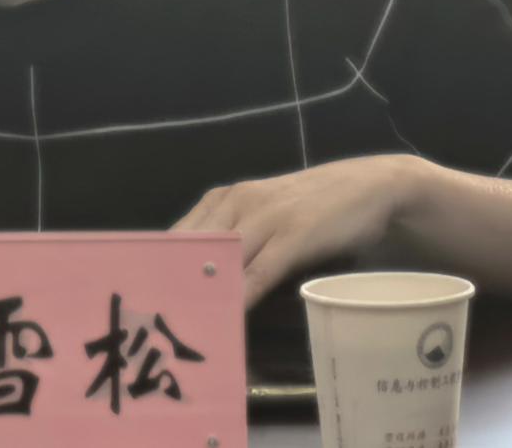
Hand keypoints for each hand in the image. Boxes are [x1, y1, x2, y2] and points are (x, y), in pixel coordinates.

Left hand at [172, 155, 423, 307]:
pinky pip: (259, 270)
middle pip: (191, 247)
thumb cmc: (313, 207)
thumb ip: (236, 241)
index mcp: (225, 198)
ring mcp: (266, 216)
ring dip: (202, 293)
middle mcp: (238, 202)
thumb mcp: (265, 217)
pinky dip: (241, 296)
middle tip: (153, 319)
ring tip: (180, 325)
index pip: (177, 234)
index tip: (141, 296)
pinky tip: (228, 318)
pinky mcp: (294, 234)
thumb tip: (203, 279)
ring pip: (221, 259)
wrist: (371, 185)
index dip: (157, 266)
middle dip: (171, 282)